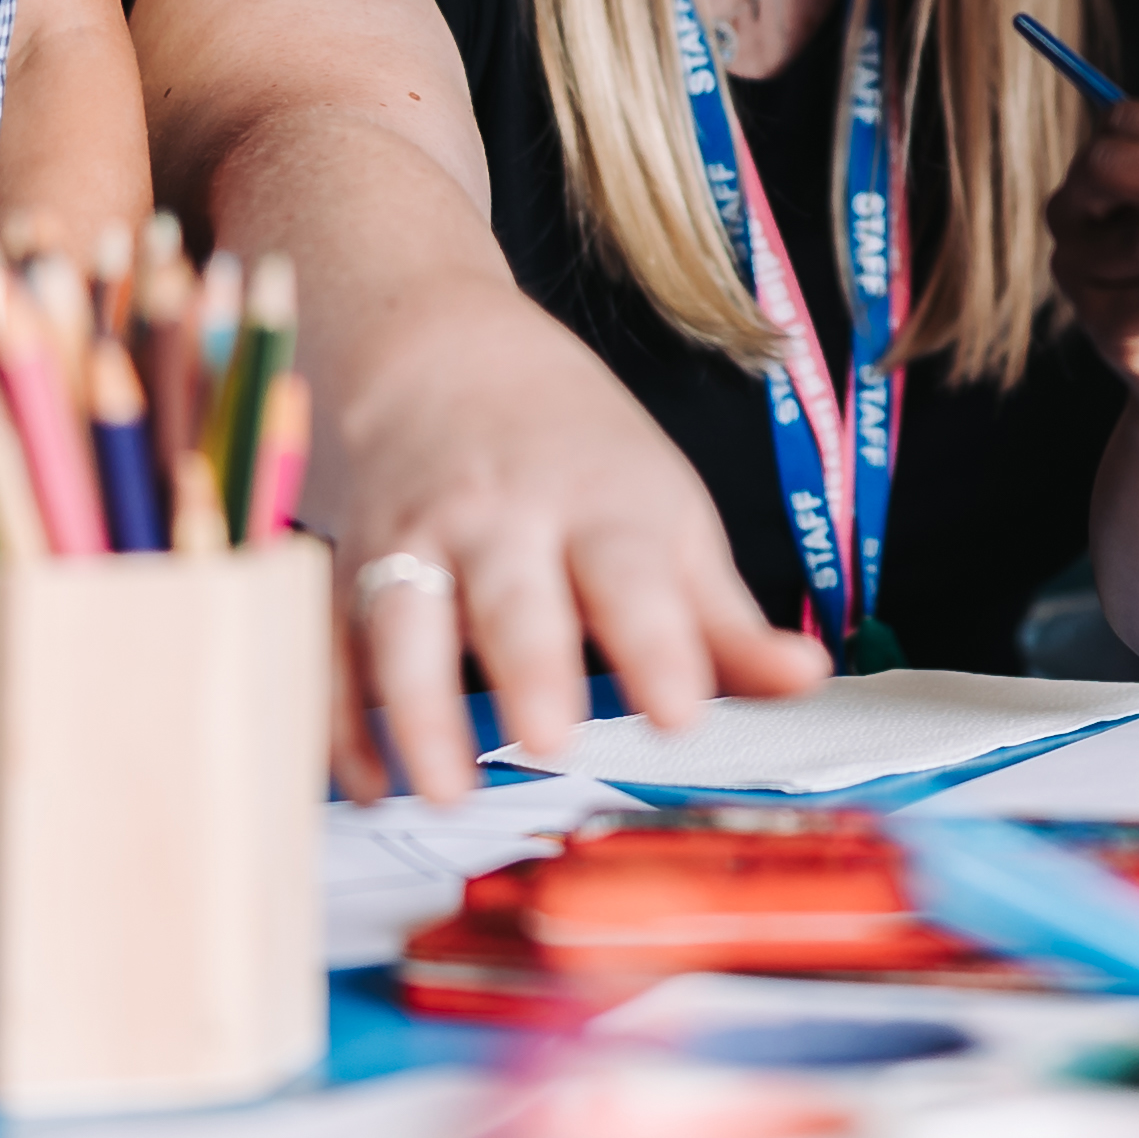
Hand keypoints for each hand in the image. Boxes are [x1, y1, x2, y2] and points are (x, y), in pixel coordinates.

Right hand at [321, 283, 821, 798]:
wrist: (431, 347)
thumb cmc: (572, 450)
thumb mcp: (664, 512)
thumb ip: (723, 616)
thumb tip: (806, 682)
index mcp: (600, 507)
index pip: (632, 577)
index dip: (658, 645)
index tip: (680, 712)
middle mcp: (501, 521)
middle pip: (514, 600)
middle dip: (530, 669)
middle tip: (548, 743)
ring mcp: (412, 543)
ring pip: (404, 625)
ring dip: (417, 709)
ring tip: (442, 790)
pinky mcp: (344, 573)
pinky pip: (332, 648)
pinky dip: (339, 719)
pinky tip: (370, 783)